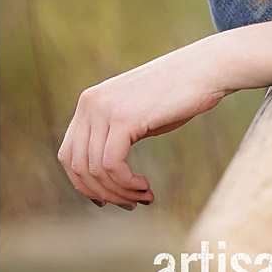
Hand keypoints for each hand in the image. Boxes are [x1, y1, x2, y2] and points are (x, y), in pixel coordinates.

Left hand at [58, 24, 271, 204]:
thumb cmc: (175, 97)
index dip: (85, 184)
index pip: (68, 155)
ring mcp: (104, 108)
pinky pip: (112, 164)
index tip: (110, 198)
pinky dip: (126, 183)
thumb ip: (113, 140)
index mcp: (88, 103)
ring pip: (95, 169)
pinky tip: (144, 186)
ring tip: (143, 195)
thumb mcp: (135, 117)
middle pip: (76, 166)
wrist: (204, 70)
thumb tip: (101, 185)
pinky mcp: (124, 117)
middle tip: (131, 202)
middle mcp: (89, 103)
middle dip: (103, 192)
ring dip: (119, 192)